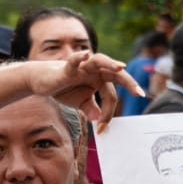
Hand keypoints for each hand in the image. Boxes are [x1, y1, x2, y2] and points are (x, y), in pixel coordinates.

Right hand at [23, 52, 143, 131]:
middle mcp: (95, 71)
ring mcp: (82, 67)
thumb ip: (91, 109)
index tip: (102, 128)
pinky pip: (74, 61)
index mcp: (100, 80)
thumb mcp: (80, 102)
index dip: (109, 112)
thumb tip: (98, 120)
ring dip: (111, 63)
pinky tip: (85, 55)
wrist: (42, 82)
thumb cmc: (64, 89)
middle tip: (140, 93)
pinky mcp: (68, 68)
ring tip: (121, 67)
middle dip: (129, 82)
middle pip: (115, 74)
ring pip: (100, 61)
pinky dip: (79, 57)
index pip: (111, 96)